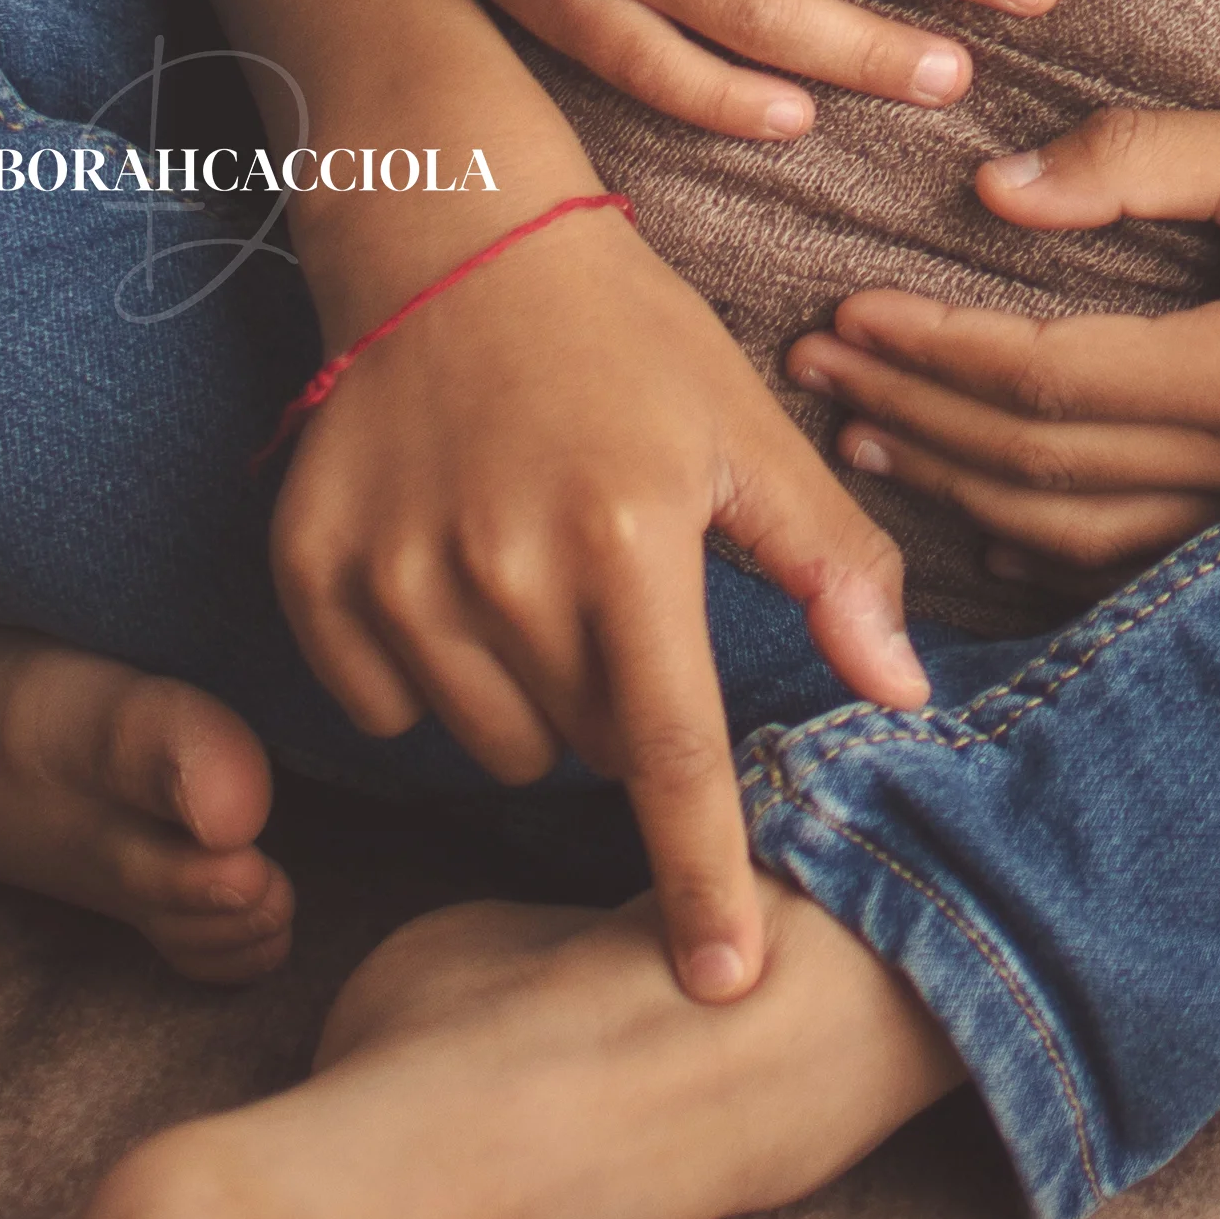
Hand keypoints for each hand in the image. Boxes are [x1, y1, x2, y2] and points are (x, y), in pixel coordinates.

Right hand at [274, 201, 929, 998]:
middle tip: (619, 601)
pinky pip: (383, 709)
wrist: (446, 231)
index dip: (699, 880)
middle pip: (581, 754)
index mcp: (626, 538)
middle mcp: (501, 566)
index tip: (721, 987)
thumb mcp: (745, 432)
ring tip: (537, 579)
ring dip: (529, 702)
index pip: (669, 755)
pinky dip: (427, 675)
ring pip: (489, 744)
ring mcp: (392, 572)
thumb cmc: (623, 335)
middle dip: (617, 714)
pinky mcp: (312, 572)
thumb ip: (830, 564)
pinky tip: (449, 576)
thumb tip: (907, 693)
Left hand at [780, 68, 1219, 570]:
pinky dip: (1055, 542)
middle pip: (1040, 470)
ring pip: (1085, 537)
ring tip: (872, 435)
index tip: (840, 310)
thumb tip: (990, 191)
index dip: (929, 349)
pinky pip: (1153, 555)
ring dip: (964, 490)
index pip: (1041, 382)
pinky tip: (988, 512)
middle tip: (817, 370)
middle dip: (915, 417)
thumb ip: (1134, 165)